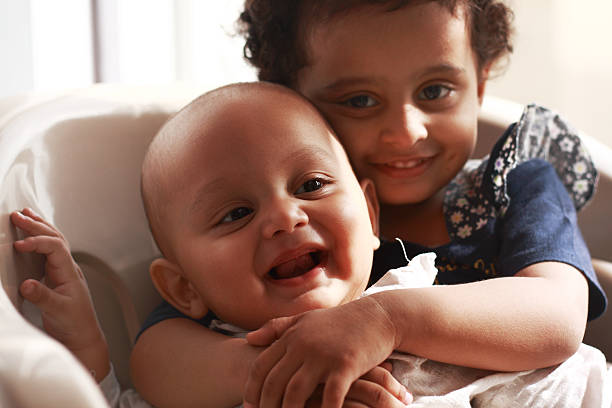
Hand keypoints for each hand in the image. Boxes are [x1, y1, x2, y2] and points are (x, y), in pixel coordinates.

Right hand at [11, 208, 108, 380]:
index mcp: (70, 273)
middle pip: (55, 238)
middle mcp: (67, 268)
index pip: (56, 247)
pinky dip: (38, 241)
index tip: (19, 244)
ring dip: (39, 228)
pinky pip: (47, 253)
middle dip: (37, 225)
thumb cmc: (75, 324)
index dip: (38, 242)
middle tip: (18, 215)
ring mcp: (61, 272)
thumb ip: (42, 297)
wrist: (82, 337)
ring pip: (53, 242)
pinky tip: (29, 237)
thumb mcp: (58, 311)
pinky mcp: (54, 278)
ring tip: (25, 215)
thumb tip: (26, 284)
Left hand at [243, 296, 397, 407]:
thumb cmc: (340, 321)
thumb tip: (248, 338)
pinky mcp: (345, 365)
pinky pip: (330, 396)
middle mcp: (303, 345)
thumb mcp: (305, 320)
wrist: (377, 316)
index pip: (261, 367)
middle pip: (274, 383)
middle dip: (266, 407)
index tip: (249, 406)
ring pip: (295, 392)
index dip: (251, 390)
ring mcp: (324, 355)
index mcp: (291, 336)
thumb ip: (277, 328)